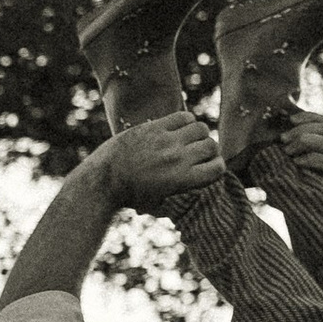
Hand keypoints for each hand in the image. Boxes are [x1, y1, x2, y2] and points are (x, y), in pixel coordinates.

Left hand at [106, 113, 221, 208]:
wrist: (104, 180)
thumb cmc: (131, 197)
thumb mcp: (160, 205)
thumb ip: (182, 200)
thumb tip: (199, 194)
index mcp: (184, 179)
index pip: (218, 167)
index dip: (216, 166)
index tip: (209, 166)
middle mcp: (179, 158)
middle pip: (211, 145)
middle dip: (209, 150)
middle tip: (199, 153)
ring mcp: (167, 140)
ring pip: (201, 128)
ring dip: (199, 134)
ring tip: (189, 139)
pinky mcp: (155, 127)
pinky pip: (183, 116)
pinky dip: (186, 121)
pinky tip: (178, 129)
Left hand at [271, 109, 322, 191]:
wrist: (300, 208)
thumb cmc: (292, 178)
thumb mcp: (289, 155)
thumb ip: (289, 137)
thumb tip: (281, 112)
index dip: (308, 117)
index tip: (289, 120)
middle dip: (304, 130)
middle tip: (283, 139)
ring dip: (307, 143)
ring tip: (288, 151)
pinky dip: (314, 159)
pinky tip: (297, 163)